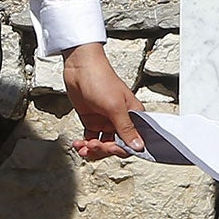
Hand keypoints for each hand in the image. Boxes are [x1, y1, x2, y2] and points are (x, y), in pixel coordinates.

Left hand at [61, 42, 143, 159]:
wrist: (80, 68)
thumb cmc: (101, 80)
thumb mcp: (114, 107)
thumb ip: (126, 128)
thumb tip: (139, 147)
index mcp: (133, 116)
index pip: (133, 141)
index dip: (122, 149)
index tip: (111, 148)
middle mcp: (121, 120)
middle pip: (116, 145)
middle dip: (103, 149)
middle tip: (93, 146)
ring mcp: (106, 121)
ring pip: (103, 144)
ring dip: (92, 150)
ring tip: (83, 148)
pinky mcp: (92, 120)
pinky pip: (91, 139)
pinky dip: (85, 144)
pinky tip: (79, 144)